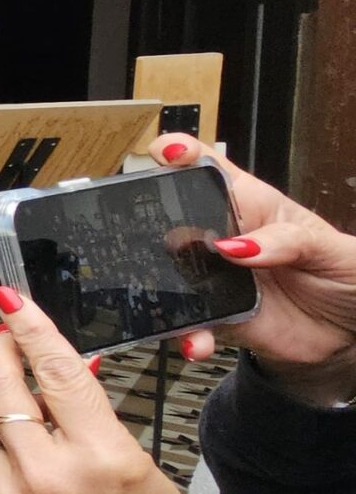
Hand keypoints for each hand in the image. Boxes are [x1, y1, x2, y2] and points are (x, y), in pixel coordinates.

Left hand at [0, 287, 260, 493]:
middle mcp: (46, 477)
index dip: (27, 324)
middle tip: (5, 337)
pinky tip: (19, 457)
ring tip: (31, 417)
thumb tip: (63, 368)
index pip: (52, 369)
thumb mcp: (143, 467)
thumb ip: (93, 416)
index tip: (9, 298)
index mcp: (99, 457)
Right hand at [152, 134, 355, 401]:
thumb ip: (287, 241)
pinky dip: (187, 336)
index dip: (183, 153)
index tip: (165, 152)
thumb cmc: (346, 275)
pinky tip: (196, 341)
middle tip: (170, 244)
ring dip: (164, 288)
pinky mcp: (218, 318)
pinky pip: (191, 326)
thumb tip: (235, 247)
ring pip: (172, 276)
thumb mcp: (330, 248)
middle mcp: (224, 239)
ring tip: (183, 301)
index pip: (211, 170)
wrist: (352, 332)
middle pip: (175, 220)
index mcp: (252, 206)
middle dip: (156, 226)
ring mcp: (217, 279)